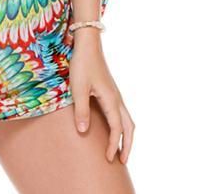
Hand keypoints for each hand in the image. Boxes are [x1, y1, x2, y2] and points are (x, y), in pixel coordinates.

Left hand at [69, 30, 134, 163]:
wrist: (88, 45)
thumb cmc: (82, 65)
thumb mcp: (78, 88)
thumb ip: (81, 110)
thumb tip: (83, 132)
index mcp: (111, 99)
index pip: (116, 128)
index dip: (113, 145)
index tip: (108, 159)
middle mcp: (117, 98)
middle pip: (129, 127)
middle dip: (127, 145)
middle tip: (122, 161)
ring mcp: (115, 94)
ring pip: (128, 119)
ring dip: (126, 136)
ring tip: (120, 149)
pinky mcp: (110, 90)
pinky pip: (122, 112)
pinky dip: (122, 125)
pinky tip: (113, 127)